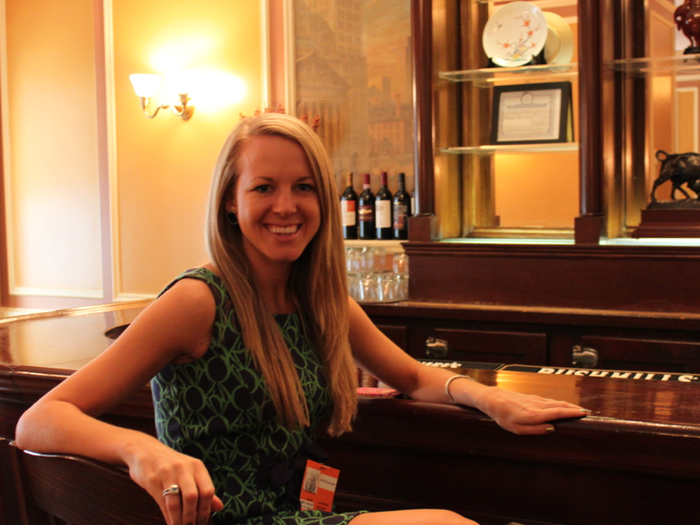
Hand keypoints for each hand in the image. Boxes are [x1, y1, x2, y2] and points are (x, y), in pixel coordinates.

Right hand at [123, 436, 223, 524]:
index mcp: (197, 466)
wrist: (145, 449)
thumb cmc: (171, 464)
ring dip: (179, 520)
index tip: (203, 523)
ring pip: (176, 502)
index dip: (206, 510)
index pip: (207, 490)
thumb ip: (204, 488)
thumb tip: (220, 507)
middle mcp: (183, 468)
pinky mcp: (152, 480)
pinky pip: (162, 502)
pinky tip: (170, 524)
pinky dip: (168, 517)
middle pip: (192, 497)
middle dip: (192, 517)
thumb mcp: (190, 471)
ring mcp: (167, 473)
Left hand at [473, 386, 589, 434]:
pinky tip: (561, 405)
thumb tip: (553, 429)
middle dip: (574, 408)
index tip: (584, 413)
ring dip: (567, 405)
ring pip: (555, 402)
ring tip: (578, 408)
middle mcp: (537, 405)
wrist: (492, 399)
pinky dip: (558, 403)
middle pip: (560, 406)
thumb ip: (536, 430)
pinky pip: (548, 400)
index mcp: (535, 415)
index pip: (558, 412)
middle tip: (586, 412)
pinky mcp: (531, 397)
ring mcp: (534, 400)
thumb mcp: (517, 429)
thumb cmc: (503, 416)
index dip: (572, 413)